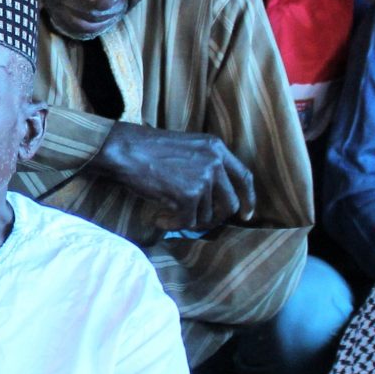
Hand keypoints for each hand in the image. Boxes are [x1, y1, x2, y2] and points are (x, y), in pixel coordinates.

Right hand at [94, 125, 254, 238]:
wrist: (125, 150)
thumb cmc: (148, 150)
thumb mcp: (187, 148)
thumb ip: (206, 165)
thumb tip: (217, 198)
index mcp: (216, 148)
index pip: (245, 177)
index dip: (248, 199)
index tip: (246, 215)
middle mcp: (215, 161)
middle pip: (230, 203)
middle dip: (215, 218)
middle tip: (197, 222)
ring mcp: (203, 178)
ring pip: (208, 216)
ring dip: (188, 221)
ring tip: (169, 216)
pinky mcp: (189, 194)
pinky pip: (188, 222)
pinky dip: (173, 225)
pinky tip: (160, 219)